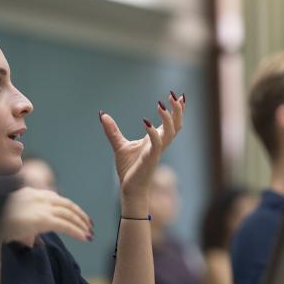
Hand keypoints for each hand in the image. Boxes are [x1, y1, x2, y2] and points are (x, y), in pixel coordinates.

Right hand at [0, 187, 92, 246]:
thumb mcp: (13, 222)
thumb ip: (26, 229)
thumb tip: (33, 242)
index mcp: (32, 194)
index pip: (56, 199)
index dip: (70, 208)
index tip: (77, 215)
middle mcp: (39, 197)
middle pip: (67, 204)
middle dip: (80, 215)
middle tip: (88, 225)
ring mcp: (42, 207)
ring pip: (69, 214)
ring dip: (81, 224)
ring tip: (88, 233)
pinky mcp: (43, 219)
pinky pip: (65, 225)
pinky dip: (77, 231)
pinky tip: (84, 237)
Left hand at [99, 92, 184, 213]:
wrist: (129, 188)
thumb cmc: (129, 169)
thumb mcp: (119, 145)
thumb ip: (112, 130)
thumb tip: (102, 114)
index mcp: (156, 140)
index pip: (172, 122)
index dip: (177, 110)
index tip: (181, 95)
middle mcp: (160, 144)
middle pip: (177, 125)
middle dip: (178, 110)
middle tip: (175, 95)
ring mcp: (157, 151)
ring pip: (170, 132)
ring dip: (168, 118)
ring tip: (161, 104)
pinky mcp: (150, 159)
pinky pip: (156, 144)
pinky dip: (153, 132)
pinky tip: (145, 121)